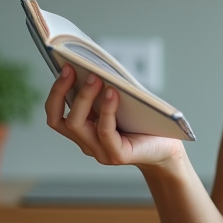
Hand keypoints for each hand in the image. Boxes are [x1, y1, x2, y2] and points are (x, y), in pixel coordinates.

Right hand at [44, 65, 184, 168]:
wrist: (167, 149)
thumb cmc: (144, 124)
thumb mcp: (119, 105)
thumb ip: (104, 93)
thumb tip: (93, 66)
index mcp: (84, 130)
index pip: (55, 116)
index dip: (55, 92)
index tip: (65, 67)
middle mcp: (87, 143)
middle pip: (61, 120)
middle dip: (62, 91)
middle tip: (74, 69)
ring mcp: (100, 152)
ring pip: (77, 125)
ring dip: (84, 97)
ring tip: (95, 78)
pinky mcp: (117, 155)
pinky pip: (104, 131)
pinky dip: (106, 110)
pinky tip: (113, 94)